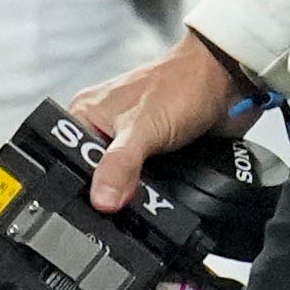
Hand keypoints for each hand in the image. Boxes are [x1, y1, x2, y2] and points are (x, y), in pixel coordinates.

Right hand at [70, 31, 255, 214]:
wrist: (226, 82)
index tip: (88, 205)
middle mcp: (104, 127)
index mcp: (87, 113)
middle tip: (118, 207)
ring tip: (140, 205)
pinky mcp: (155, 154)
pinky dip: (151, 193)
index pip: (63, 156)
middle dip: (106, 193)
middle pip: (92, 175)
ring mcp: (130, 142)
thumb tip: (101, 200)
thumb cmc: (180, 84)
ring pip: (120, 182)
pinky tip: (157, 199)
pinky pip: (145, 184)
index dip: (74, 182)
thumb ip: (119, 166)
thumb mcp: (141, 129)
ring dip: (132, 195)